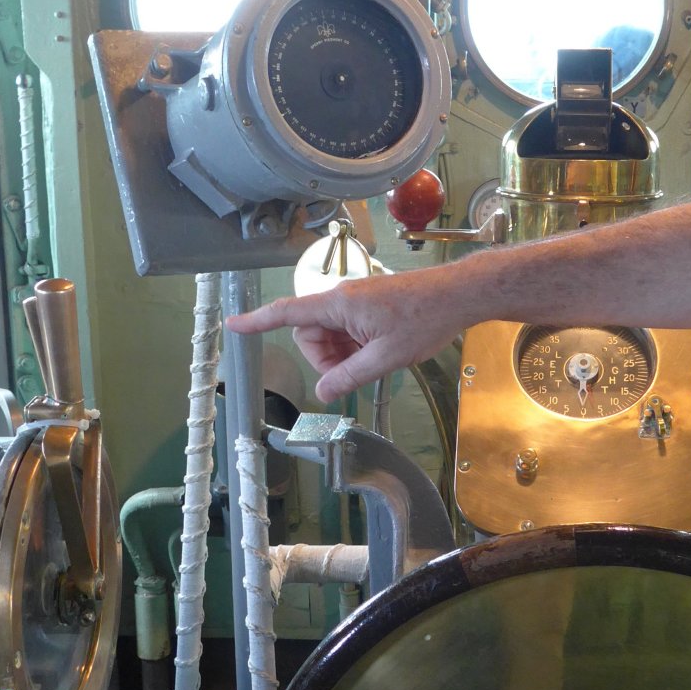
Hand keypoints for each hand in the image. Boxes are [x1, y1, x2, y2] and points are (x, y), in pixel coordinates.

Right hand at [226, 267, 476, 402]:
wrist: (456, 296)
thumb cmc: (424, 319)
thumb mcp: (385, 357)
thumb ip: (349, 376)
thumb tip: (323, 393)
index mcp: (338, 304)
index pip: (287, 312)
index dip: (257, 321)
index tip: (233, 325)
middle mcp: (341, 298)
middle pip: (308, 332)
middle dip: (323, 357)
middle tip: (351, 372)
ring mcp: (355, 301)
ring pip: (328, 333)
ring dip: (340, 353)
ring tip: (373, 360)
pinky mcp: (367, 305)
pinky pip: (346, 328)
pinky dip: (354, 345)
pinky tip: (377, 352)